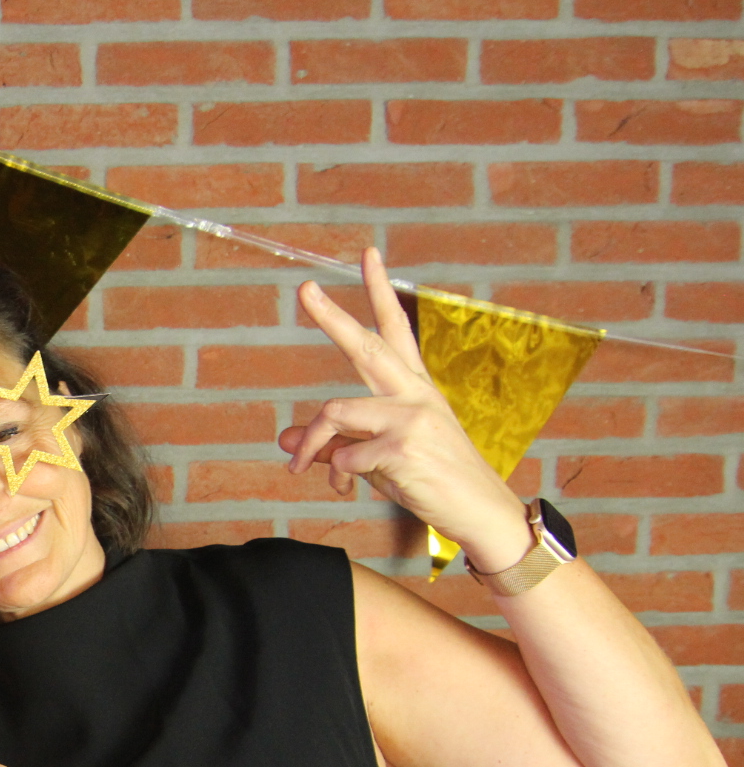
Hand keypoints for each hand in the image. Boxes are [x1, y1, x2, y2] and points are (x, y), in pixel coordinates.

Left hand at [282, 247, 534, 573]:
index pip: (397, 329)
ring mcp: (412, 417)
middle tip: (305, 288)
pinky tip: (347, 489)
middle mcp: (415, 394)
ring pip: (335, 411)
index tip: (367, 254)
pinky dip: (335, 476)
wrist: (480, 513)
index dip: (379, 291)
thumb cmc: (431, 483)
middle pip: (366, 345)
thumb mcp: (379, 458)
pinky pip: (344, 456)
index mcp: (415, 388)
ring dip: (311, 444)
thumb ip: (335, 442)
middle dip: (332, 316)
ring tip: (300, 468)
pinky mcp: (405, 446)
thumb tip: (286, 436)